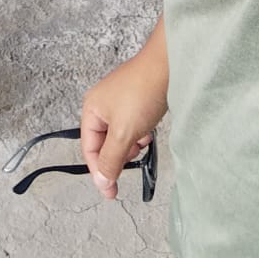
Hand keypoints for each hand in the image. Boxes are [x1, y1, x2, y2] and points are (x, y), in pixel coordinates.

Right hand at [80, 48, 167, 200]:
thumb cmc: (142, 92)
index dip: (100, 172)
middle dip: (120, 153)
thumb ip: (111, 159)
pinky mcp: (135, 99)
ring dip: (131, 143)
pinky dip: (140, 131)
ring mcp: (118, 101)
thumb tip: (102, 181)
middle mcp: (101, 104)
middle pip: (104, 144)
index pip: (90, 150)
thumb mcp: (123, 133)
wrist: (168, 65)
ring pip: (120, 136)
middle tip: (133, 152)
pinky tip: (149, 128)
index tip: (112, 192)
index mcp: (91, 109)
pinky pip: (132, 125)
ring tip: (142, 137)